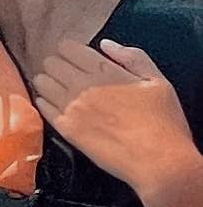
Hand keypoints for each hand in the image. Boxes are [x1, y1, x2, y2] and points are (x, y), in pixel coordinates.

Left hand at [35, 37, 202, 206]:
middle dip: (55, 63)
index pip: (69, 48)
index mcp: (105, 71)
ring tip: (53, 85)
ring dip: (46, 80)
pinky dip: (43, 102)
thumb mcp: (157, 81)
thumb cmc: (164, 123)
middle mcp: (83, 86)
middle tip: (61, 70)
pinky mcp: (67, 130)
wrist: (159, 162)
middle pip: (51, 63)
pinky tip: (48, 102)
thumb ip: (132, 58)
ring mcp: (72, 108)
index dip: (68, 49)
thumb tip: (105, 44)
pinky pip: (43, 109)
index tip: (71, 56)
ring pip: (42, 83)